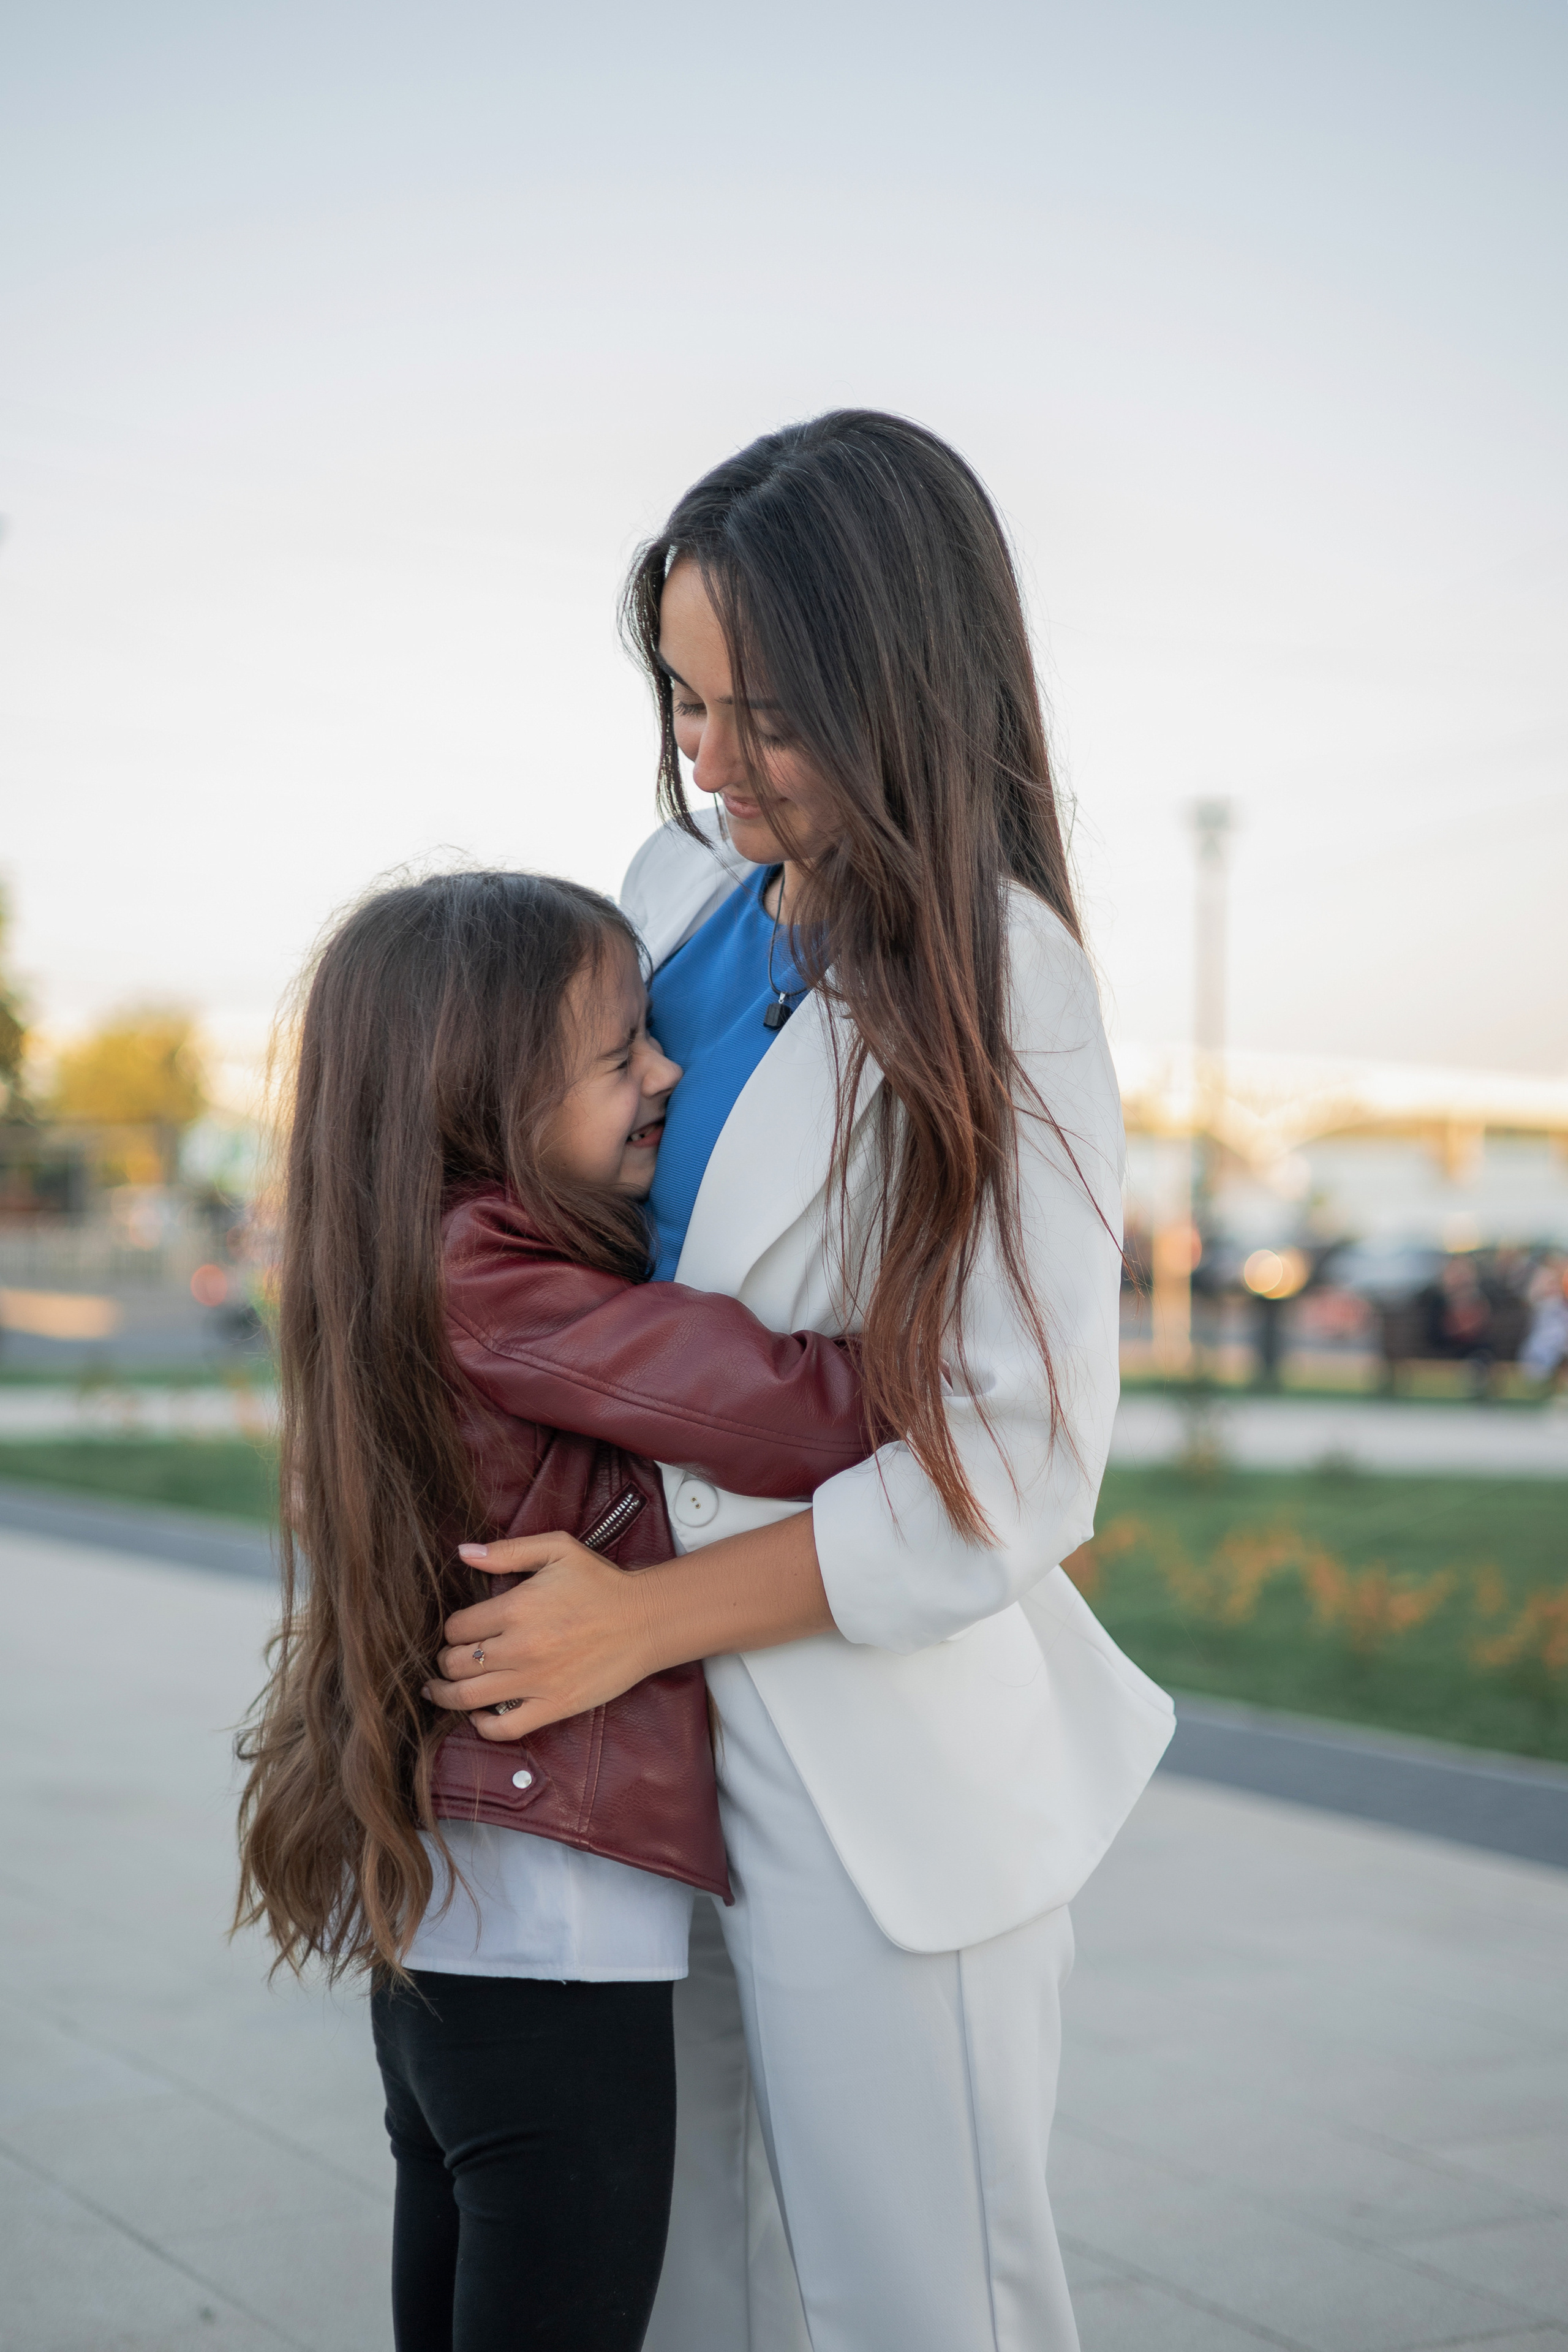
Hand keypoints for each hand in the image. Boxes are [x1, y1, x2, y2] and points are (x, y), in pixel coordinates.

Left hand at [422, 1532, 659, 1740]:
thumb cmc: (602, 1582)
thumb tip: (463, 1552)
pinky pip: (503, 1727)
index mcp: (516, 1608)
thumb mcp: (557, 1549)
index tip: (459, 1632)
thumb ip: (507, 1551)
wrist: (646, 1619)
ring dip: (446, 1695)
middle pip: (456, 1663)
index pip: (457, 1627)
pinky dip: (482, 1726)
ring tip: (440, 1690)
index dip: (451, 1630)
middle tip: (447, 1660)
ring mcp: (535, 1681)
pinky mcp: (554, 1707)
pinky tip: (478, 1715)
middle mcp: (519, 1647)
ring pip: (468, 1697)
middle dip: (444, 1662)